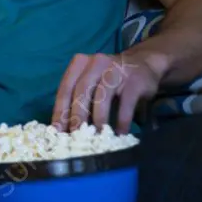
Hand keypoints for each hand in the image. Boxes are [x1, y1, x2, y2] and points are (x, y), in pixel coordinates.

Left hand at [51, 51, 168, 134]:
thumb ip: (77, 99)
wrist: (144, 65)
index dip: (60, 111)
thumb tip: (64, 129)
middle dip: (77, 116)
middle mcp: (96, 63)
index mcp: (80, 63)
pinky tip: (119, 134)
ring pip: (102, 97)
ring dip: (98, 120)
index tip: (57, 131)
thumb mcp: (91, 82)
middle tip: (75, 136)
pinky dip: (121, 121)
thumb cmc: (109, 79)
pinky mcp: (135, 81)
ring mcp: (116, 70)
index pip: (65, 88)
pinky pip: (125, 104)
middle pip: (82, 91)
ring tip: (96, 138)